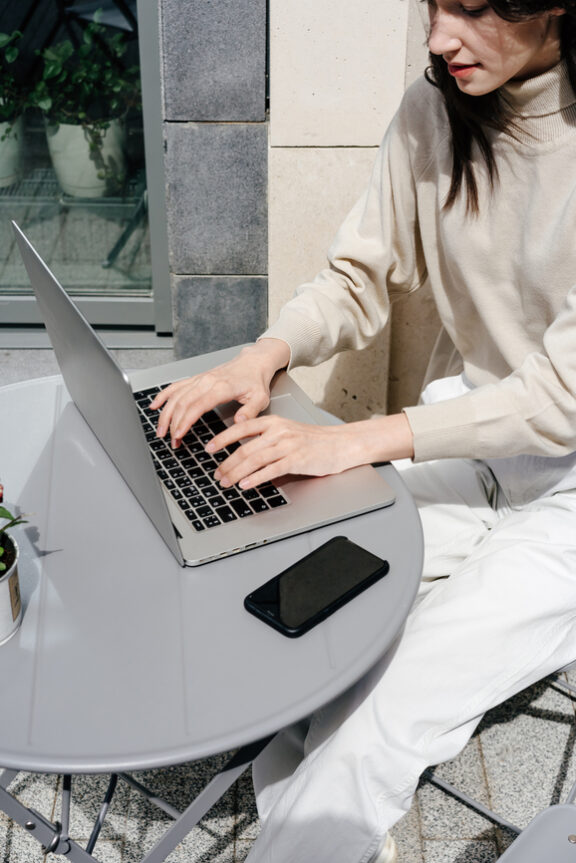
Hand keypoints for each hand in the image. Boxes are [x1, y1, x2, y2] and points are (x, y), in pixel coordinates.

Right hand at [150, 339, 290, 446]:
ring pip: (176, 396)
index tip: (178, 435)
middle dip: (173, 423)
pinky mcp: (197, 378)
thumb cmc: (256, 381)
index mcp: (221, 387)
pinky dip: (163, 395)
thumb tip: (239, 423)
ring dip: (166, 413)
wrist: (253, 362)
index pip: (197, 406)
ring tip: (160, 430)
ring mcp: (200, 379)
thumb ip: (250, 411)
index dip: (185, 421)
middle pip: (182, 403)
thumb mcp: (260, 398)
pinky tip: (155, 405)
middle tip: (171, 441)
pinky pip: (176, 386)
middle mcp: (207, 381)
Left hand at [206, 412, 414, 488]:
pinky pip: (270, 470)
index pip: (241, 428)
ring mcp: (287, 445)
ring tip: (225, 482)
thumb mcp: (287, 433)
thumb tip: (242, 455)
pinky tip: (245, 485)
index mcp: (273, 422)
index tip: (208, 448)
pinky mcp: (296, 460)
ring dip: (236, 473)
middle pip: (244, 448)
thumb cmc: (314, 441)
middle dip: (226, 463)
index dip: (222, 438)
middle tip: (216, 474)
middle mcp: (278, 431)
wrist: (341, 444)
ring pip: (253, 460)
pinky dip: (255, 479)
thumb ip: (265, 440)